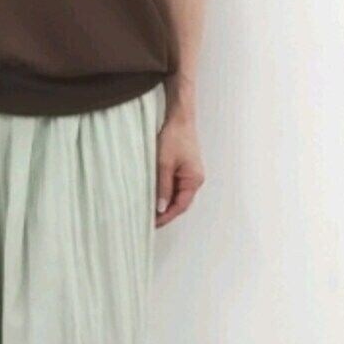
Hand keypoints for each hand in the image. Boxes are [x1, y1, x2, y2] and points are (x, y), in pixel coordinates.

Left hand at [155, 110, 204, 226]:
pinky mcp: (184, 169)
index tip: (153, 224)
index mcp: (194, 180)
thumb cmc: (174, 138)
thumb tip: (161, 209)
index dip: (167, 216)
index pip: (180, 206)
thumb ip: (163, 188)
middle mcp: (195, 180)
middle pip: (180, 203)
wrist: (179, 119)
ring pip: (177, 196)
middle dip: (165, 213)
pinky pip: (175, 186)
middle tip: (148, 221)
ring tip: (149, 211)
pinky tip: (154, 196)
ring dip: (164, 204)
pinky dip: (165, 193)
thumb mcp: (164, 164)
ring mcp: (190, 175)